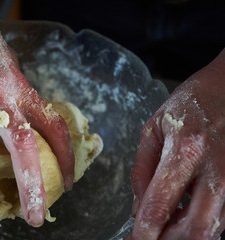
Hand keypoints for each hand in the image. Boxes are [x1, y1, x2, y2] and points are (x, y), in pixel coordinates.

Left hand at [128, 49, 224, 238]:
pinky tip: (183, 216)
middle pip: (196, 229)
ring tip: (164, 226)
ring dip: (185, 236)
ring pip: (213, 228)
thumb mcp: (154, 129)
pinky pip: (222, 215)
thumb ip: (142, 169)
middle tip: (149, 238)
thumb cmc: (190, 103)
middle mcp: (215, 169)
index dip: (145, 231)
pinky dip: (200, 223)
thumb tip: (138, 207)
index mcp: (185, 151)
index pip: (161, 204)